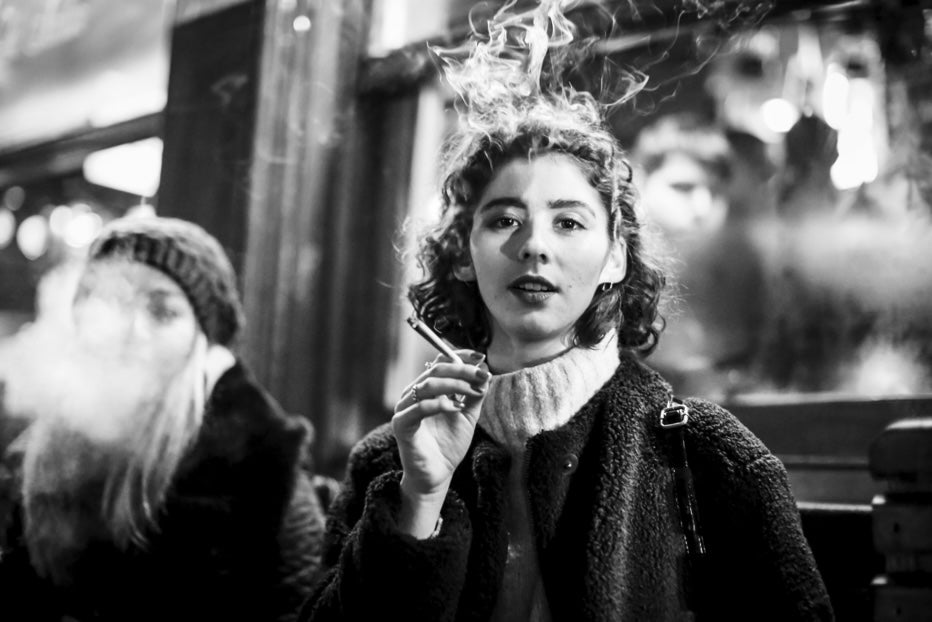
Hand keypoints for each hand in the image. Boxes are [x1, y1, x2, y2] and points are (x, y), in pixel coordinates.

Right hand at [392, 350, 489, 536]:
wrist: (438, 475)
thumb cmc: (449, 445)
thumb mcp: (468, 416)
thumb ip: (474, 395)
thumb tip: (485, 373)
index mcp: (426, 389)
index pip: (439, 362)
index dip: (459, 356)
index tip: (480, 356)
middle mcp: (412, 394)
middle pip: (435, 370)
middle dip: (462, 370)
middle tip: (482, 375)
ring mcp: (404, 409)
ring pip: (427, 385)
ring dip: (454, 385)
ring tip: (474, 392)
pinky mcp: (401, 426)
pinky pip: (418, 408)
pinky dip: (439, 404)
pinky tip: (456, 408)